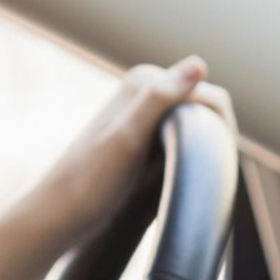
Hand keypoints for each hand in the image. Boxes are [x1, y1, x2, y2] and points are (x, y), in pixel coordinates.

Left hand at [34, 55, 234, 240]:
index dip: (219, 131)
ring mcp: (144, 118)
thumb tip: (199, 64)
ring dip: (202, 153)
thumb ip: (159, 99)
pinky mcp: (143, 142)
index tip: (208, 168)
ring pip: (196, 130)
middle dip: (211, 141)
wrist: (60, 216)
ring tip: (188, 182)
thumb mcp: (127, 139)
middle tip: (196, 179)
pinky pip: (182, 146)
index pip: (210, 97)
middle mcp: (145, 93)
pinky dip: (188, 163)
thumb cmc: (90, 182)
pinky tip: (178, 184)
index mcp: (144, 81)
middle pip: (204, 112)